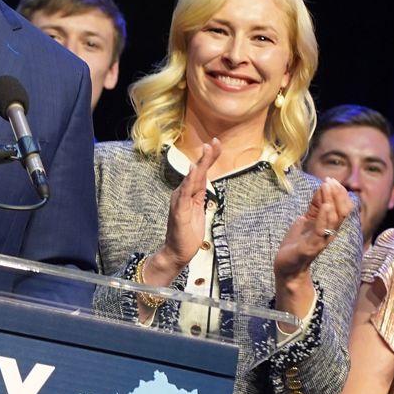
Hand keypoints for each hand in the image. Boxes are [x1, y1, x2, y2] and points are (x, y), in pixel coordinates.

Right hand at [147, 139, 221, 285]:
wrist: (177, 251)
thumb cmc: (188, 233)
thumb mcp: (198, 210)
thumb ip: (199, 195)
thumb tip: (202, 182)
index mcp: (189, 193)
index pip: (200, 173)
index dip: (208, 158)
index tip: (216, 144)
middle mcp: (182, 193)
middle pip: (196, 171)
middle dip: (206, 156)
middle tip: (215, 142)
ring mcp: (179, 201)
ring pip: (191, 179)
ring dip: (200, 164)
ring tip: (207, 150)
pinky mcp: (179, 210)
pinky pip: (185, 193)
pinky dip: (189, 181)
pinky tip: (193, 170)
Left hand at [274, 177, 353, 279]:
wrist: (287, 265)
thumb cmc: (297, 242)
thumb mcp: (306, 219)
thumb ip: (314, 206)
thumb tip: (322, 187)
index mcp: (330, 227)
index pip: (343, 208)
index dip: (340, 194)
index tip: (331, 180)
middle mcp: (330, 233)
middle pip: (342, 212)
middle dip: (337, 194)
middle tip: (329, 181)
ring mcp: (321, 241)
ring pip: (333, 220)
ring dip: (330, 201)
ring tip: (326, 188)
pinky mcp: (310, 247)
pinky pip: (321, 231)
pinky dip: (324, 217)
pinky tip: (324, 206)